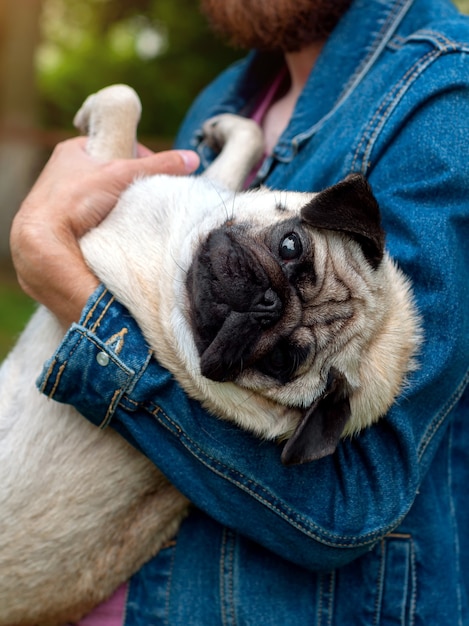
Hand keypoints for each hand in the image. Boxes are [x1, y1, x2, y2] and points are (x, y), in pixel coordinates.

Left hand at [10, 137, 199, 327]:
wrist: (43, 241)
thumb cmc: (75, 198)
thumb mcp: (121, 173)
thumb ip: (158, 166)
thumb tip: (192, 159)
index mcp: (73, 151)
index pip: (114, 147)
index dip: (137, 158)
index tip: (153, 174)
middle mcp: (64, 173)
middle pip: (110, 175)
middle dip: (129, 187)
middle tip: (147, 198)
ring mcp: (63, 200)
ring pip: (102, 200)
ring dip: (118, 208)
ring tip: (135, 218)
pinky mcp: (63, 225)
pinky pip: (93, 220)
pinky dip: (106, 224)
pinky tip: (117, 232)